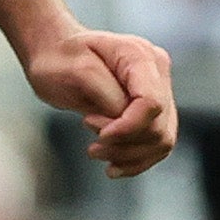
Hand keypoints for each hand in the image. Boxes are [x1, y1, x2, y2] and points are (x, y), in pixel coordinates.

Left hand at [23, 28, 177, 176]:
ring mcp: (159, 90)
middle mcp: (157, 71)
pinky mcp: (154, 110)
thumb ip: (104, 93)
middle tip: (91, 141)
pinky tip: (113, 166)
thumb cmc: (60, 58)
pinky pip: (157, 145)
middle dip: (123, 142)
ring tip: (96, 151)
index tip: (96, 133)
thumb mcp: (74, 70)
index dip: (127, 127)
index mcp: (139, 55)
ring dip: (129, 155)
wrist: (56, 54)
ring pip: (162, 139)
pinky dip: (136, 161)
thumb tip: (123, 119)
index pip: (151, 102)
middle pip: (158, 126)